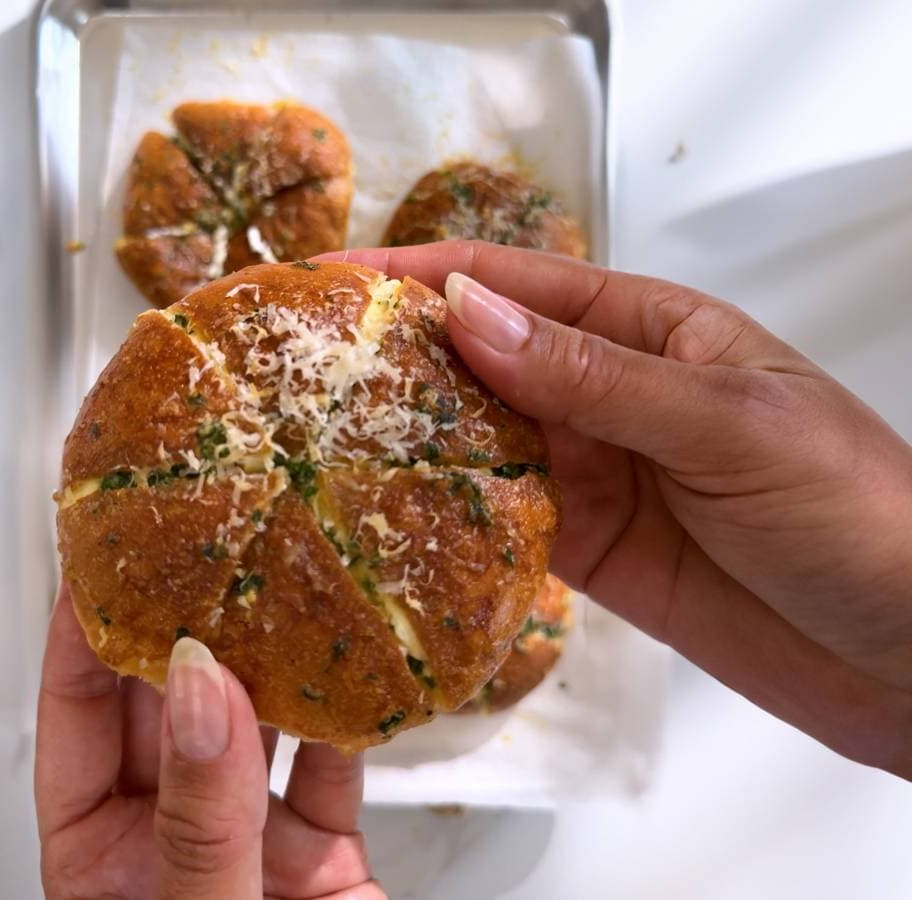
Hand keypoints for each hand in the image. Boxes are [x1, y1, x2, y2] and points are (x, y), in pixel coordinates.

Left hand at [35, 584, 383, 898]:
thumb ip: (199, 815)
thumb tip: (199, 689)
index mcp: (99, 853)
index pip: (78, 719)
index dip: (81, 636)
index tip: (98, 563)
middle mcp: (170, 835)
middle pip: (167, 705)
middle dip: (183, 625)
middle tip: (200, 549)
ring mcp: (251, 839)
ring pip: (252, 725)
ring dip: (267, 660)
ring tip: (275, 586)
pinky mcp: (325, 852)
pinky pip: (331, 765)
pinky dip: (343, 717)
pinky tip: (348, 668)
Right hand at [329, 241, 911, 778]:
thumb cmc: (857, 513)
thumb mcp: (728, 424)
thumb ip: (595, 377)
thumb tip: (468, 314)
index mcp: (652, 330)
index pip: (516, 284)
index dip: (418, 276)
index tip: (329, 281)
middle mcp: (610, 392)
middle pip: (482, 359)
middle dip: (395, 355)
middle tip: (295, 365)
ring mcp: (595, 472)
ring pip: (479, 440)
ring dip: (407, 436)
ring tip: (314, 435)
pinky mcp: (588, 549)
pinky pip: (498, 520)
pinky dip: (445, 515)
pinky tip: (386, 513)